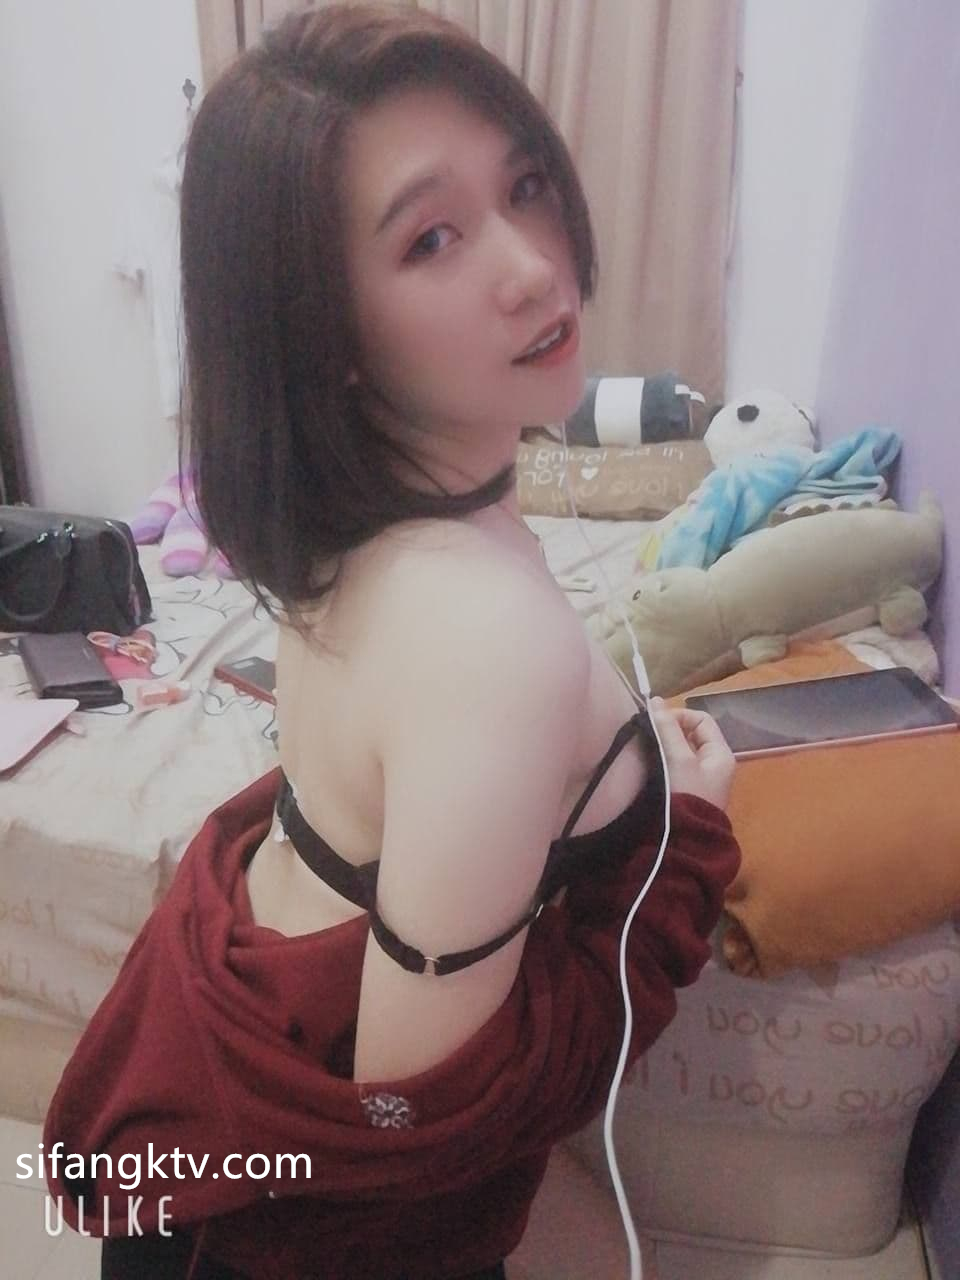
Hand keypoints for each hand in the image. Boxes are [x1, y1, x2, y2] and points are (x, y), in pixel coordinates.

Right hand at [648, 696, 734, 810]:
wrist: (685, 842)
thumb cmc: (686, 796)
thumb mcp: (678, 759)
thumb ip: (667, 729)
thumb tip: (655, 700)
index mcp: (721, 754)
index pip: (701, 720)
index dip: (679, 716)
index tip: (656, 723)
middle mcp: (715, 764)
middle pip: (692, 735)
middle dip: (670, 731)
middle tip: (649, 736)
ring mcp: (702, 779)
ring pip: (683, 751)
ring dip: (665, 746)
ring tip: (647, 748)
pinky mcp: (689, 791)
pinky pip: (677, 766)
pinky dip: (665, 761)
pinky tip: (650, 765)